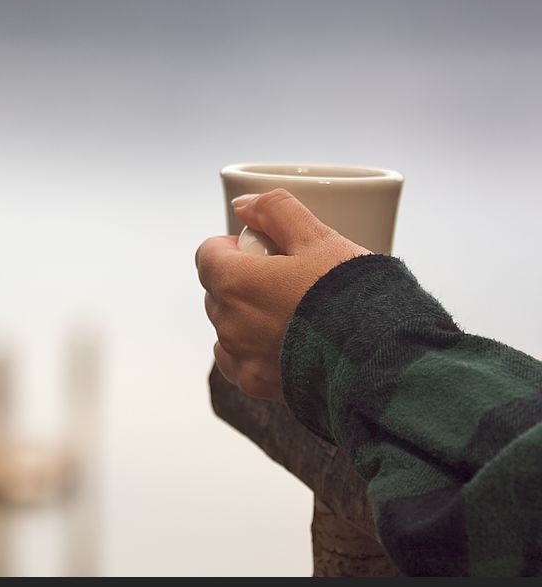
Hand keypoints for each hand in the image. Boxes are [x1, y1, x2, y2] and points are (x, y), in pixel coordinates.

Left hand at [196, 189, 369, 401]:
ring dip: (246, 314)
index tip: (264, 249)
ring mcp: (239, 355)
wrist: (378, 359)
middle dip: (242, 279)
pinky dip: (249, 348)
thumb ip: (276, 210)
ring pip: (226, 324)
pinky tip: (281, 342)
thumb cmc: (351, 296)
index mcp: (235, 282)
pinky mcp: (253, 383)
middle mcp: (227, 321)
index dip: (234, 246)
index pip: (208, 254)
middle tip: (286, 279)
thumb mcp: (318, 238)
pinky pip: (234, 359)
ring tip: (291, 312)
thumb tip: (243, 203)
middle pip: (217, 289)